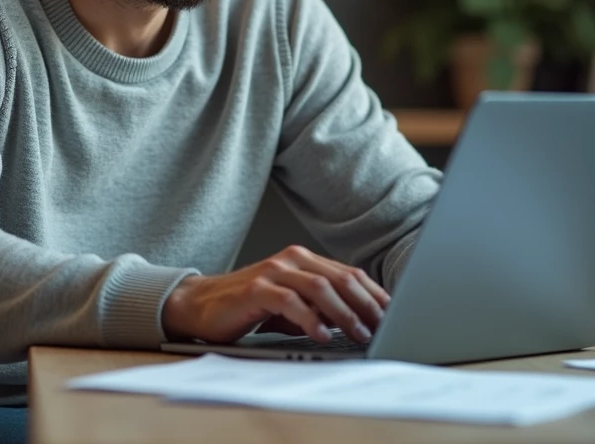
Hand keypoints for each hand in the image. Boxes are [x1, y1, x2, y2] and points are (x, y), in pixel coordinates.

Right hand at [161, 245, 389, 344]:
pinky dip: (310, 320)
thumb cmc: (248, 306)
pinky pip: (290, 302)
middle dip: (367, 304)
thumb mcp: (291, 305)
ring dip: (345, 313)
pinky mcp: (256, 289)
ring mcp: (274, 272)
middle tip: (384, 326)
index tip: (394, 314)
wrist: (200, 305)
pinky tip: (322, 335)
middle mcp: (292, 260)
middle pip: (341, 278)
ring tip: (359, 334)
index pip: (349, 274)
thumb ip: (320, 306)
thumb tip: (360, 322)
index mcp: (303, 260)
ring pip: (321, 288)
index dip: (374, 294)